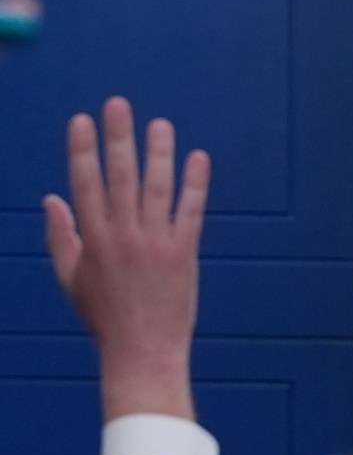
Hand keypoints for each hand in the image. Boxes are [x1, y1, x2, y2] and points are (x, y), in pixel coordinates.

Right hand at [43, 100, 209, 421]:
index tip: (82, 120)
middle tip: (119, 104)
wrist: (142, 350)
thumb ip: (60, 235)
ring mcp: (154, 242)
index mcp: (92, 239)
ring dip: (158, 153)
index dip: (82, 151)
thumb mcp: (70, 277)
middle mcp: (122, 235)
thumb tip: (51, 198)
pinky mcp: (183, 252)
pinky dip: (195, 184)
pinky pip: (190, 211)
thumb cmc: (104, 315)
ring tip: (160, 124)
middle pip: (118, 177)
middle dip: (117, 138)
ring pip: (156, 188)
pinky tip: (198, 158)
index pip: (84, 184)